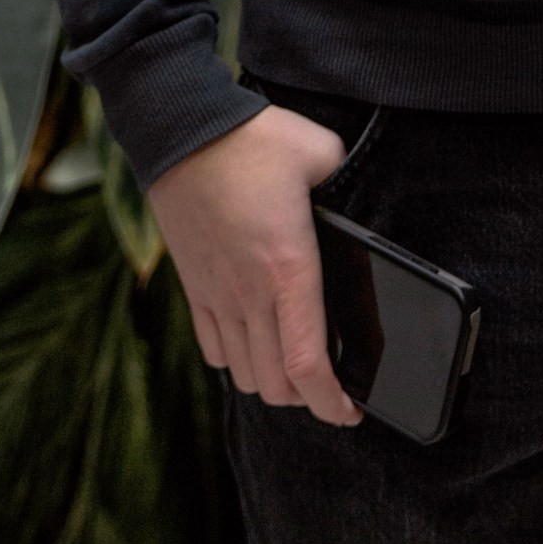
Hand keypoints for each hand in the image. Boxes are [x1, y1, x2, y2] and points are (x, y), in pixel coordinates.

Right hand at [148, 107, 362, 425]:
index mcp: (289, 268)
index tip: (352, 412)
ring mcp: (217, 295)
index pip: (307, 365)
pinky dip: (237, 362)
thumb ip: (348, 184)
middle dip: (310, 399)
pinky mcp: (194, 287)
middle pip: (277, 385)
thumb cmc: (254, 139)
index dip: (332, 403)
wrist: (184, 131)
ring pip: (245, 375)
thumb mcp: (322, 153)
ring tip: (297, 368)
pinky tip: (255, 341)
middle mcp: (250, 293)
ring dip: (273, 384)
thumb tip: (359, 200)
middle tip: (333, 386)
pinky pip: (213, 350)